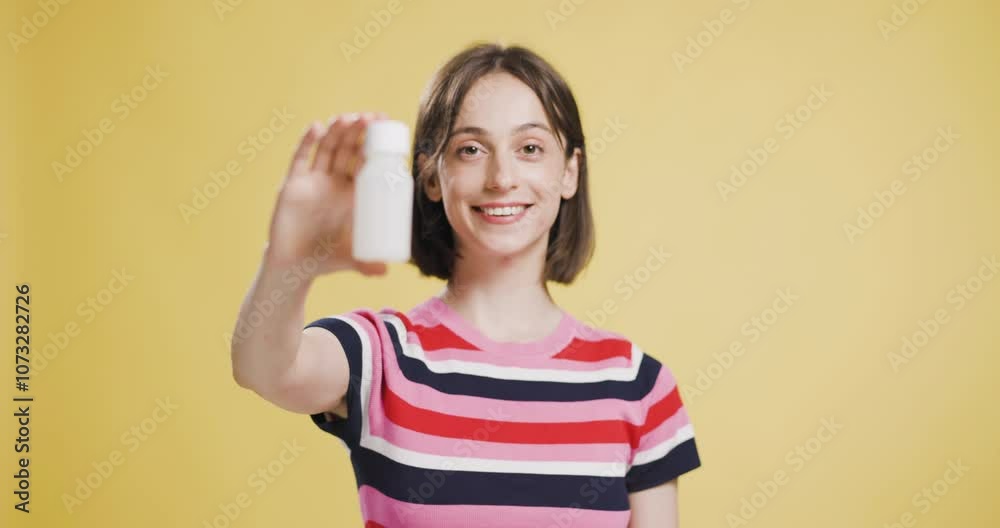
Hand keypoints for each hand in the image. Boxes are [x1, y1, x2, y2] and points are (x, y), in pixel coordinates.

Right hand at [264, 112, 387, 277]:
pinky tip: (316, 127)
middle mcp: (334, 182)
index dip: (376, 147)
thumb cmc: (325, 259)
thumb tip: (386, 272)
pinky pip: (300, 158)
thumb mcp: (350, 260)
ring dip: (338, 131)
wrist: (293, 266)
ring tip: (349, 118)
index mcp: (353, 195)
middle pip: (349, 150)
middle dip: (359, 133)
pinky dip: (307, 142)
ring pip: (327, 149)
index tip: (388, 130)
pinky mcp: (293, 184)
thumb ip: (366, 266)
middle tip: (372, 118)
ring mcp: (313, 180)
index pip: (367, 164)